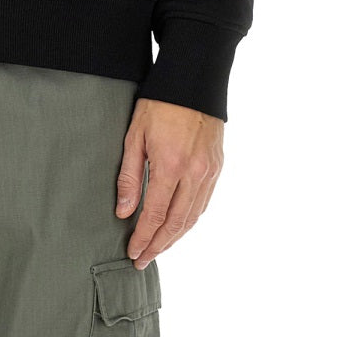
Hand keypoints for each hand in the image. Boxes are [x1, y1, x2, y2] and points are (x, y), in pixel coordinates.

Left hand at [115, 97, 223, 268]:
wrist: (193, 81)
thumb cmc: (158, 104)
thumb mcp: (135, 134)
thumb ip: (129, 175)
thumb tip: (124, 211)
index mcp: (171, 165)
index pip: (156, 213)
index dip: (144, 237)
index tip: (133, 252)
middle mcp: (194, 173)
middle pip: (177, 222)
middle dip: (159, 245)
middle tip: (143, 260)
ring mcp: (209, 171)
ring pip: (193, 216)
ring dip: (176, 237)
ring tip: (158, 248)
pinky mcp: (217, 167)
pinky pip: (204, 202)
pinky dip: (190, 219)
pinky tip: (179, 225)